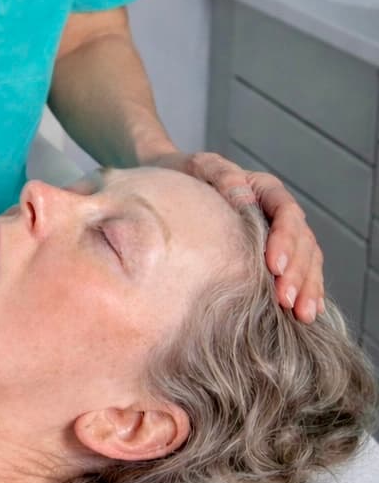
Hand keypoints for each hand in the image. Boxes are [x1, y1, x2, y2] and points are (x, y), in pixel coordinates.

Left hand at [147, 150, 323, 320]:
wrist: (173, 181)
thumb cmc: (187, 174)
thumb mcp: (200, 167)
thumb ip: (221, 174)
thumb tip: (243, 194)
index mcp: (266, 189)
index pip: (287, 213)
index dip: (286, 241)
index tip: (274, 266)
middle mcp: (278, 213)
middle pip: (303, 242)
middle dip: (299, 273)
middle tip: (287, 301)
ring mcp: (279, 235)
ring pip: (307, 261)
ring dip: (307, 288)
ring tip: (302, 315)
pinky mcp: (274, 255)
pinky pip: (299, 273)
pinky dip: (306, 292)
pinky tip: (306, 313)